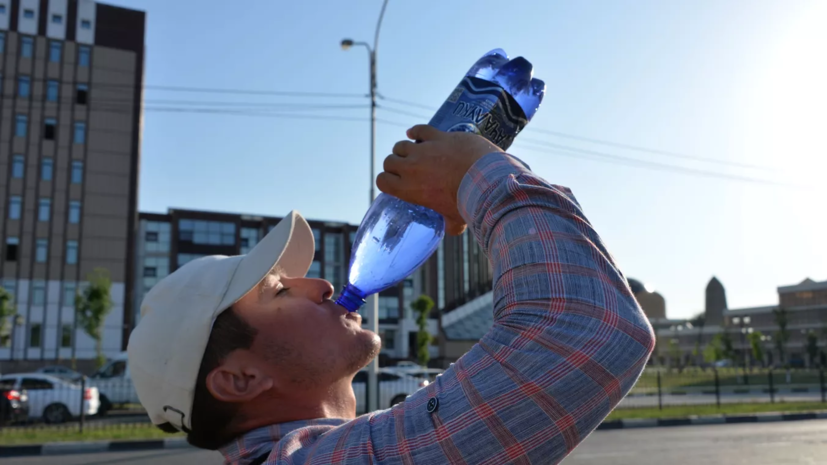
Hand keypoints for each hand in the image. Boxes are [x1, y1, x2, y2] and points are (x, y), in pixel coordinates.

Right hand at [376, 125, 501, 234]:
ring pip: (401, 145)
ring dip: (404, 149)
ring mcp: (424, 150)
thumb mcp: (455, 220)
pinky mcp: (439, 137)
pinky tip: (414, 134)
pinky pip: (420, 130)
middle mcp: (411, 167)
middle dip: (394, 165)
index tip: (393, 183)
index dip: (386, 181)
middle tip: (405, 169)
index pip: (382, 181)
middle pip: (389, 161)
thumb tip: (451, 229)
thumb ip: (449, 224)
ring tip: (412, 154)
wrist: (485, 180)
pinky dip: (416, 132)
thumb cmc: (469, 202)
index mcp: (409, 189)